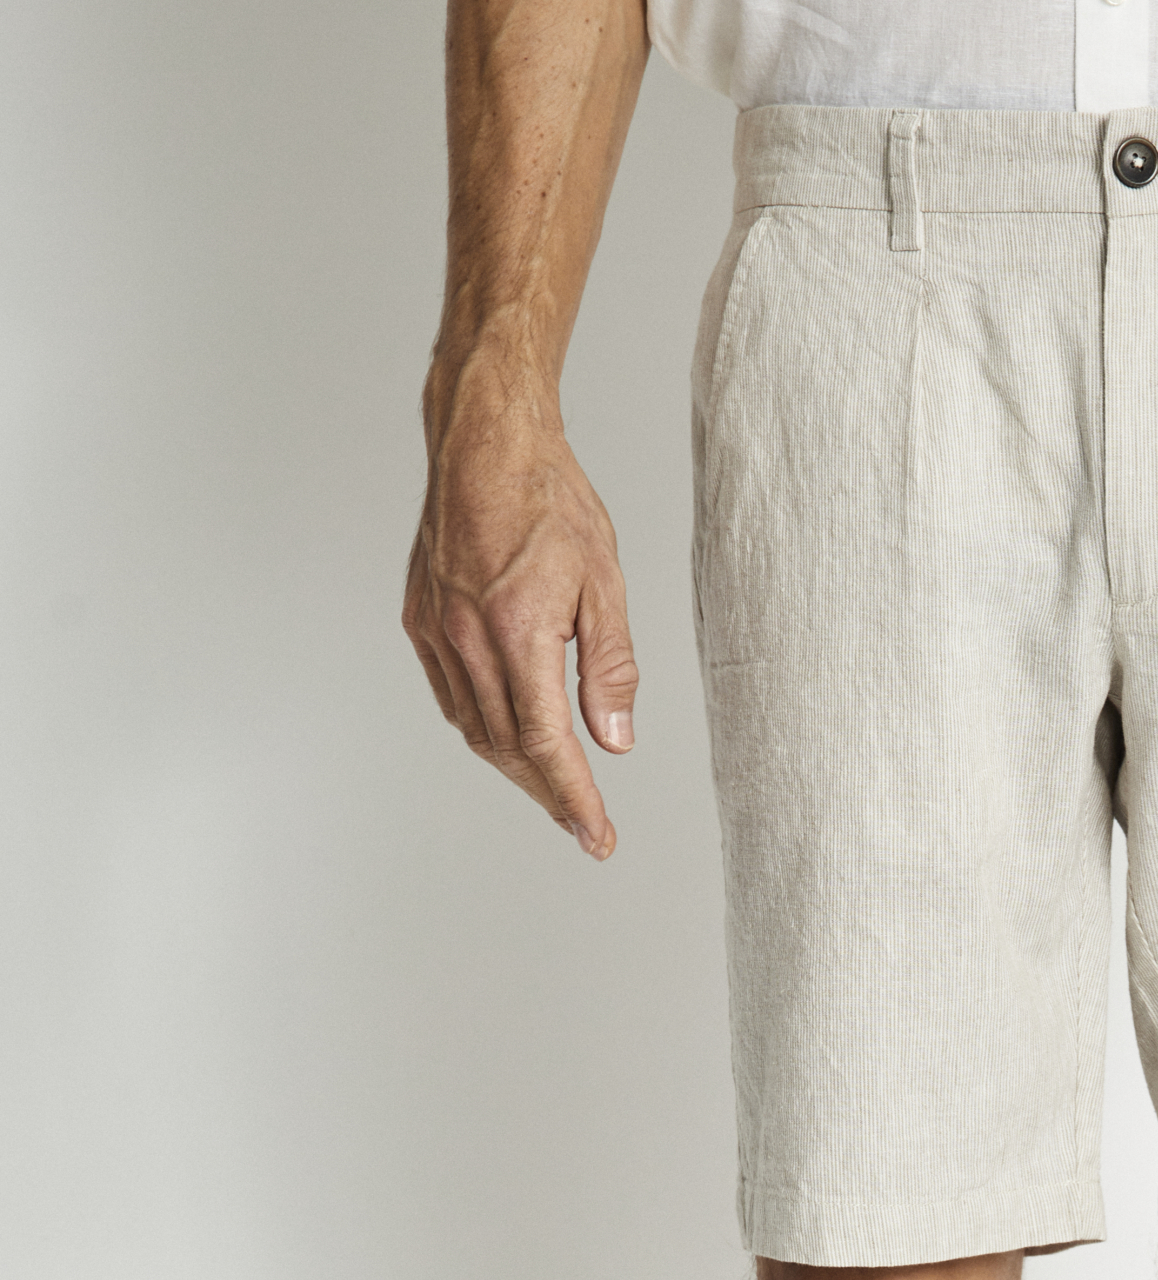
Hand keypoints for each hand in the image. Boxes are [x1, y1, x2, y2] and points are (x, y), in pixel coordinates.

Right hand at [403, 355, 637, 856]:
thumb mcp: (604, 582)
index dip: (574, 799)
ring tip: (555, 791)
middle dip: (549, 795)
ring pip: (475, 730)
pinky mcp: (420, 620)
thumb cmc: (550, 501)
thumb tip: (615, 742)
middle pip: (509, 749)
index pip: (548, 744)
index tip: (597, 837)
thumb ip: (610, 668)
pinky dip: (483, 730)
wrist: (484, 442)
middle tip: (584, 825)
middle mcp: (467, 638)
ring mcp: (437, 631)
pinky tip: (510, 740)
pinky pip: (452, 698)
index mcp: (517, 631)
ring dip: (516, 770)